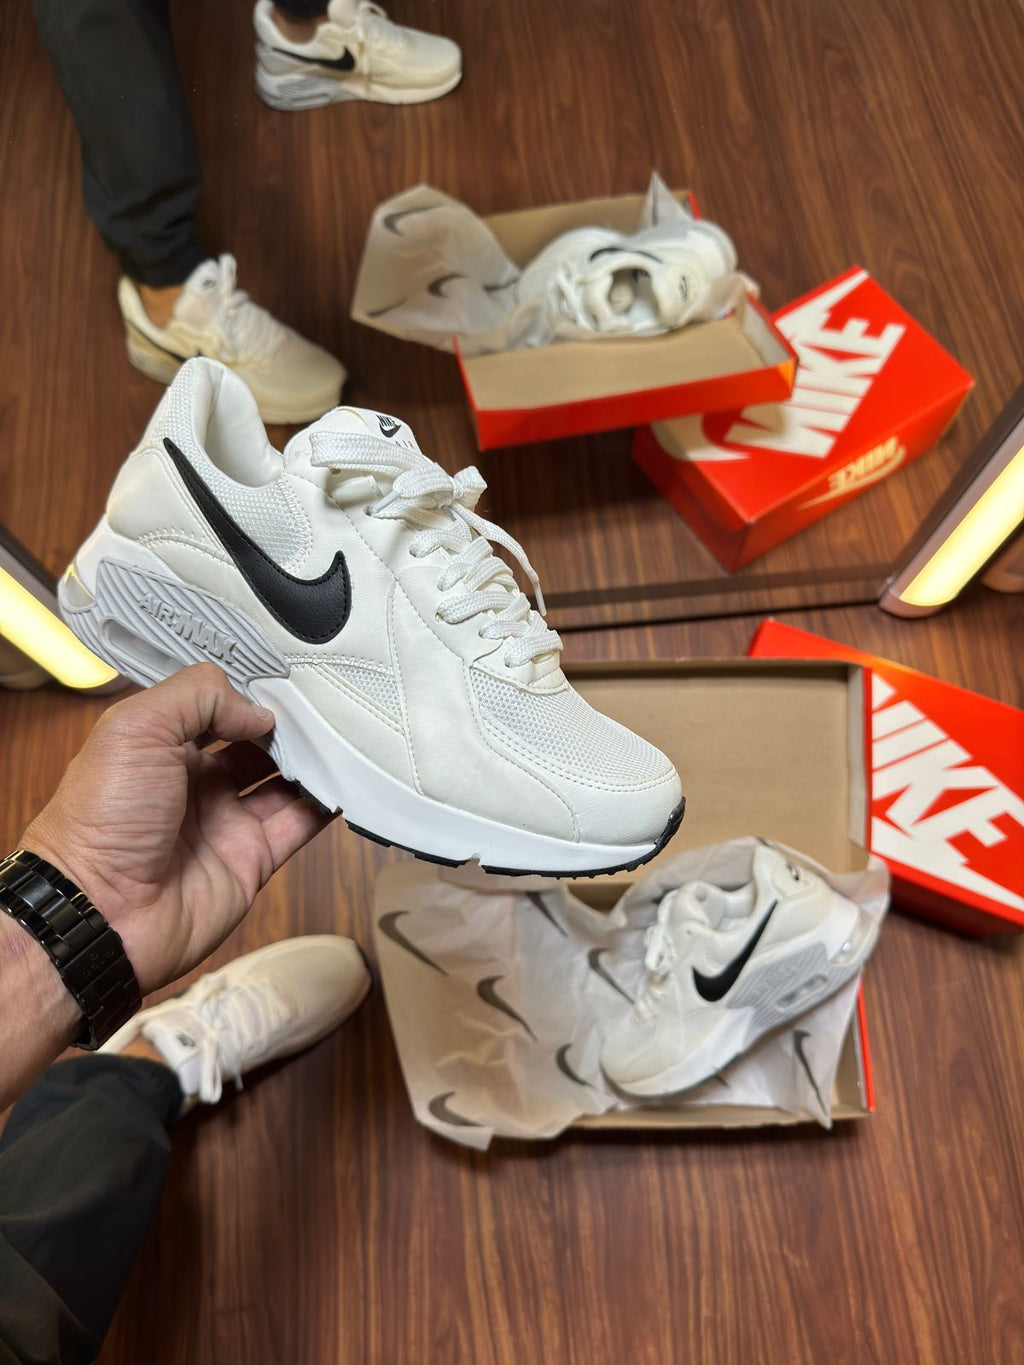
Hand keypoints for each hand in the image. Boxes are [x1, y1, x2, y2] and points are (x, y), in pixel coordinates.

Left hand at [21, 664, 331, 994]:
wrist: (101, 912)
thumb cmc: (100, 819)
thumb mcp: (134, 729)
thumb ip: (197, 698)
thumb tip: (257, 712)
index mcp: (159, 748)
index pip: (212, 707)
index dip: (243, 691)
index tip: (279, 676)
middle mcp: (193, 782)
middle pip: (253, 743)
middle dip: (284, 723)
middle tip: (319, 702)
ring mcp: (224, 822)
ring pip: (282, 781)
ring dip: (310, 760)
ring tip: (341, 734)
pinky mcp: (251, 860)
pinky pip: (298, 825)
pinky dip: (325, 804)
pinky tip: (345, 779)